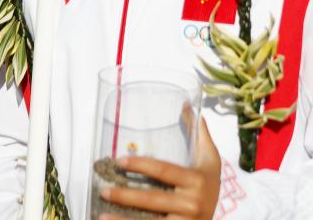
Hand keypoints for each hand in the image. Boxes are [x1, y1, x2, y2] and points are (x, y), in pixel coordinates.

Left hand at [99, 118, 220, 219]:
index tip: (120, 162)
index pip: (163, 170)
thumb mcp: (210, 159)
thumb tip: (187, 104)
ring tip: (102, 214)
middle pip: (152, 198)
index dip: (140, 165)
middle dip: (125, 195)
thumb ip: (200, 133)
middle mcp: (192, 203)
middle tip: (104, 190)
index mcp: (196, 180)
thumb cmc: (209, 185)